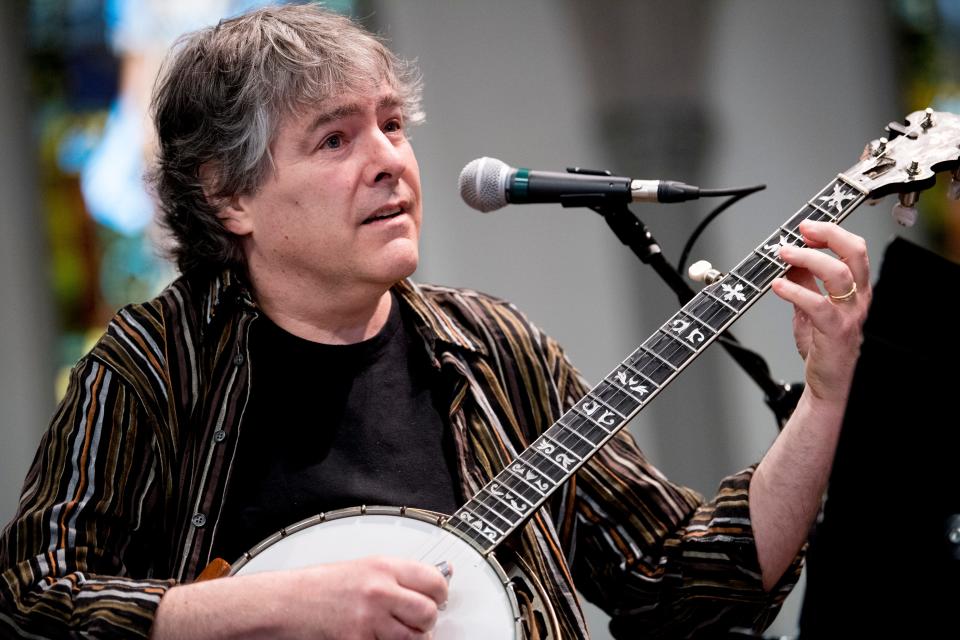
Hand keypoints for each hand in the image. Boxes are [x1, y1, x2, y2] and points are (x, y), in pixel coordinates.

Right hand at [152, 556, 449, 639]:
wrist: (277, 606)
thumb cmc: (311, 588)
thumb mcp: (356, 569)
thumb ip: (391, 576)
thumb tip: (427, 583)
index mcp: (381, 567)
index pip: (434, 580)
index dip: (439, 593)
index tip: (437, 598)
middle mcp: (379, 592)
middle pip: (429, 613)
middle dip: (425, 621)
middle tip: (414, 621)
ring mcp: (369, 622)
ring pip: (415, 639)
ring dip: (409, 639)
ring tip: (392, 634)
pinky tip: (373, 639)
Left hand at [770, 220, 870, 404]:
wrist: (828, 383)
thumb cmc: (823, 347)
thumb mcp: (810, 309)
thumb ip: (804, 284)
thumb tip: (789, 259)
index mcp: (856, 290)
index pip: (854, 250)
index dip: (832, 233)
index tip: (806, 227)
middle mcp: (858, 299)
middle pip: (855, 253)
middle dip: (828, 235)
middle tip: (801, 231)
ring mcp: (850, 314)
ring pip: (838, 274)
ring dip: (809, 258)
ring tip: (784, 253)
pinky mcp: (836, 331)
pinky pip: (817, 304)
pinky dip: (795, 291)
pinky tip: (778, 286)